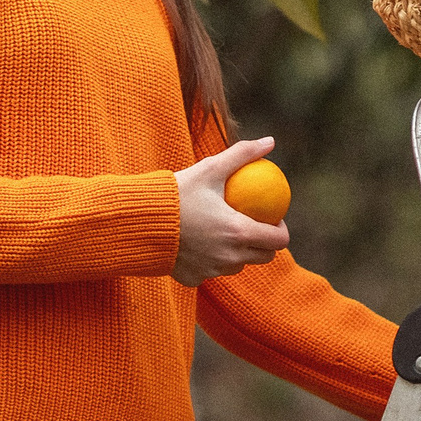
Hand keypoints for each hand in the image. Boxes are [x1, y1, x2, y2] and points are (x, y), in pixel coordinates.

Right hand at [173, 136, 290, 285]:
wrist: (138, 221)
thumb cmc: (176, 193)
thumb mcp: (210, 169)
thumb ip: (242, 154)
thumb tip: (269, 141)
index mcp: (238, 232)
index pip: (278, 241)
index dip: (282, 231)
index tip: (274, 219)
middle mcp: (228, 257)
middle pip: (263, 258)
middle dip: (265, 244)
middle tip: (256, 226)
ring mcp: (210, 272)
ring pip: (238, 266)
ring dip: (240, 253)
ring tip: (231, 233)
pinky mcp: (192, 279)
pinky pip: (211, 271)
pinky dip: (212, 261)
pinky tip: (204, 245)